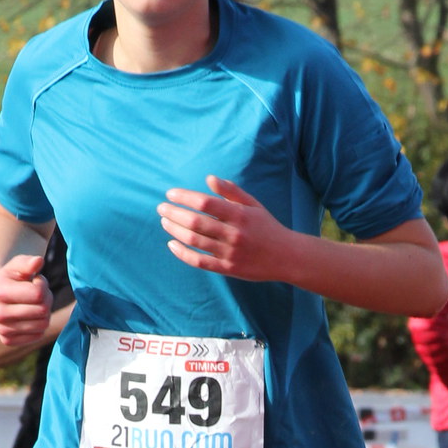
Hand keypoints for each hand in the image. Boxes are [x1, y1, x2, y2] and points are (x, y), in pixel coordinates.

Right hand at [0, 252, 53, 348]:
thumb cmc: (11, 277)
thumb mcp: (18, 265)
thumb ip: (28, 262)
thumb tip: (38, 261)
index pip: (39, 294)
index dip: (43, 285)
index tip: (36, 281)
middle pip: (43, 310)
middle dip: (46, 299)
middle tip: (38, 293)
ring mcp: (2, 329)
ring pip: (43, 324)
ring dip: (44, 312)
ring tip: (34, 303)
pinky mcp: (7, 341)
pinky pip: (38, 335)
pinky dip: (38, 325)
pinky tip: (29, 316)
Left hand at [159, 177, 305, 282]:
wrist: (286, 257)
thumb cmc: (266, 227)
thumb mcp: (253, 204)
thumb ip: (231, 191)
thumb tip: (209, 178)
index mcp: (239, 214)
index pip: (205, 203)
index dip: (184, 197)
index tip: (170, 194)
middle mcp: (234, 233)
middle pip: (195, 222)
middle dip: (174, 213)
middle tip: (161, 208)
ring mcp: (230, 253)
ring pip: (194, 241)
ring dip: (175, 230)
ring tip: (164, 222)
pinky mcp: (228, 269)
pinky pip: (199, 262)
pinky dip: (182, 253)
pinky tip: (172, 244)